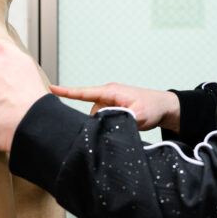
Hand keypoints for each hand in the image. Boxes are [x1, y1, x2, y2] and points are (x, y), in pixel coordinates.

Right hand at [50, 82, 179, 132]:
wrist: (165, 107)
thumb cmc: (153, 107)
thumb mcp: (138, 115)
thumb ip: (119, 118)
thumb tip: (102, 122)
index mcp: (110, 92)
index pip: (84, 92)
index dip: (66, 92)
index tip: (50, 88)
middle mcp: (108, 95)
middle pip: (90, 112)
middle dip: (95, 122)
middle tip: (112, 129)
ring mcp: (110, 102)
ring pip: (97, 117)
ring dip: (104, 125)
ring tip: (123, 127)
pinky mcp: (113, 109)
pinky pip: (103, 118)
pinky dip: (108, 125)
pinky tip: (119, 128)